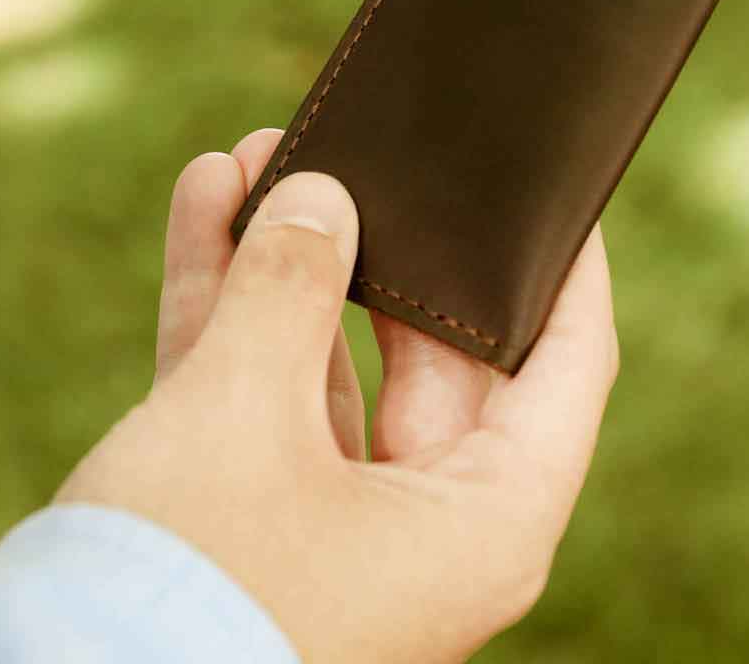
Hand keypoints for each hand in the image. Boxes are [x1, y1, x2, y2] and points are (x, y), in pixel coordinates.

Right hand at [56, 129, 617, 662]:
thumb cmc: (182, 595)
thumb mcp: (243, 416)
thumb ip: (289, 290)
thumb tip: (319, 201)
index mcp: (484, 517)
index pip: (566, 364)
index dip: (566, 268)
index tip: (552, 193)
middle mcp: (426, 521)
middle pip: (435, 350)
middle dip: (378, 241)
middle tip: (358, 153)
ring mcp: (340, 518)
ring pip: (329, 359)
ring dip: (285, 259)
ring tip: (258, 156)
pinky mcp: (260, 515)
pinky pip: (261, 390)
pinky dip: (230, 304)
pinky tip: (207, 205)